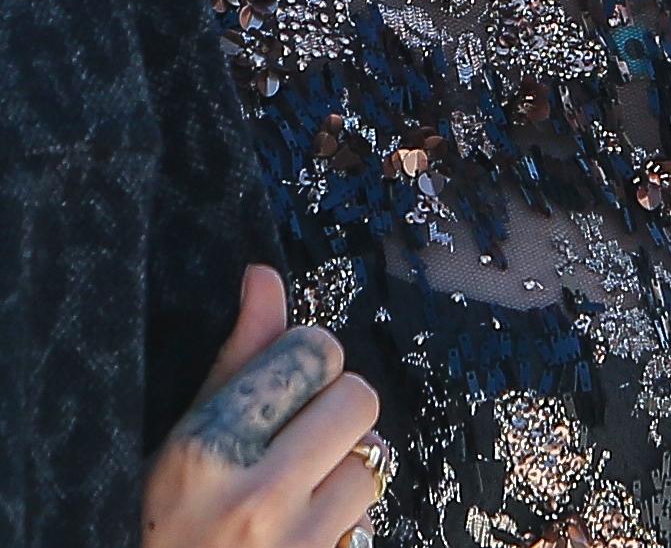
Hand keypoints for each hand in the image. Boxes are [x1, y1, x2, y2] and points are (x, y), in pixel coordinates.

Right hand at [142, 264, 384, 547]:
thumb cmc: (172, 526)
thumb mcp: (184, 442)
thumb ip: (237, 359)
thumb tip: (264, 276)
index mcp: (206, 446)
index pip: (310, 351)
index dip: (309, 360)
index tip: (289, 383)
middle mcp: (253, 496)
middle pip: (357, 397)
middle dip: (338, 408)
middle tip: (301, 435)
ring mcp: (295, 545)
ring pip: (372, 460)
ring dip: (345, 470)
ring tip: (299, 492)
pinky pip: (370, 519)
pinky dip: (348, 519)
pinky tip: (306, 530)